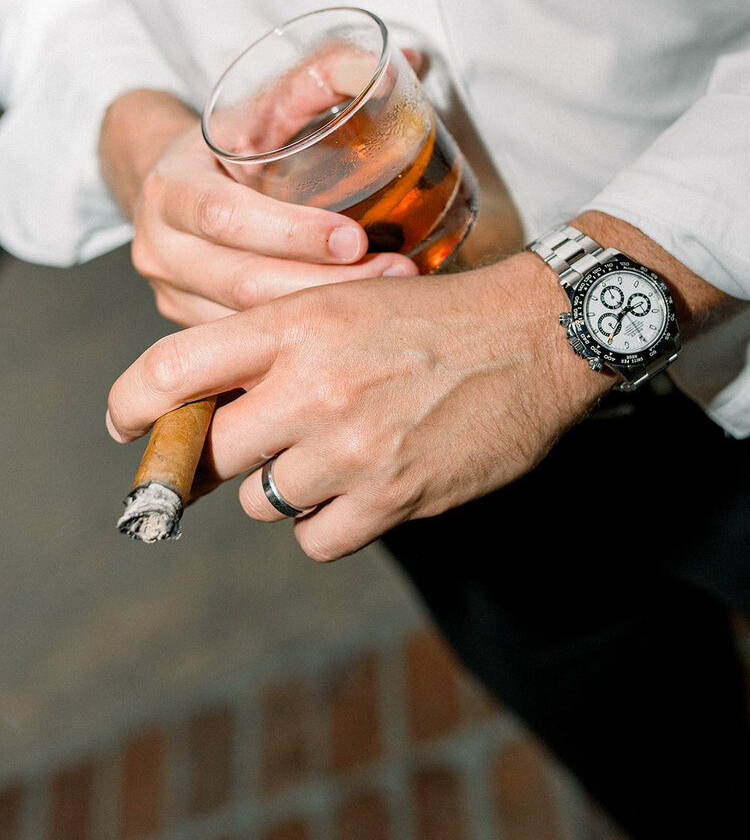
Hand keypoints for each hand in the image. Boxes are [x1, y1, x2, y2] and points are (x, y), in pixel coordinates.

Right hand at [99, 89, 416, 324]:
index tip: (355, 237)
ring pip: (248, 323)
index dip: (292, 232)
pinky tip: (354, 328)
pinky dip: (301, 336)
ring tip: (390, 299)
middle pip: (243, 283)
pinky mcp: (194, 327)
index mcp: (172, 191)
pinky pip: (249, 346)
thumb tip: (391, 63)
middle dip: (324, 284)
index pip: (225, 218)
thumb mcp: (258, 109)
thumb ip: (315, 83)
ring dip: (320, 316)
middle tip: (395, 273)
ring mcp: (173, 296)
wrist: (174, 185)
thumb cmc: (229, 148)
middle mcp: (161, 249)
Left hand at [106, 252, 613, 560]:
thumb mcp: (343, 300)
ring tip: (340, 450)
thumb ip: (273, 344)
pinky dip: (331, 522)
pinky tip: (365, 485)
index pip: (173, 369)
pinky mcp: (392, 495)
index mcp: (295, 324)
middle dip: (226, 456)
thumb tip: (205, 402)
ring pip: (266, 501)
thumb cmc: (433, 317)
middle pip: (215, 453)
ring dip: (289, 486)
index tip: (125, 428)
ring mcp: (352, 446)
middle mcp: (313, 386)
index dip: (131, 406)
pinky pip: (316, 540)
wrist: (534, 336)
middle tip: (261, 444)